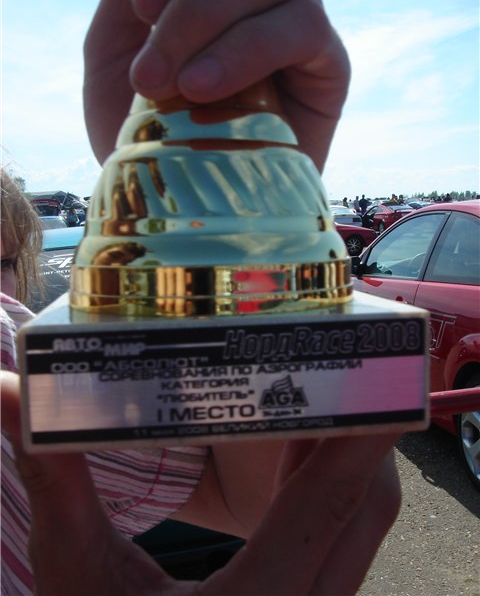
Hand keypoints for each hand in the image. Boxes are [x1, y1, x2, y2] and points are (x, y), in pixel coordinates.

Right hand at [2, 370, 400, 595]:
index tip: (383, 369)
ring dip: (342, 445)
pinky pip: (342, 528)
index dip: (364, 430)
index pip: (337, 502)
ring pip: (359, 513)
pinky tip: (297, 440)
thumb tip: (8, 392)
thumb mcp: (77, 576)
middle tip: (331, 353)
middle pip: (362, 500)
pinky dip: (328, 475)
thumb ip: (56, 481)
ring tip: (311, 382)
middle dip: (353, 421)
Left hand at [84, 0, 349, 169]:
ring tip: (181, 86)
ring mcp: (297, 20)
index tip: (138, 5)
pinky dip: (250, 49)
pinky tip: (207, 89)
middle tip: (149, 71)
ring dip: (214, 19)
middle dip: (186, 1)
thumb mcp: (115, 51)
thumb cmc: (146, 132)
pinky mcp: (329, 64)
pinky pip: (305, 27)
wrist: (181, 203)